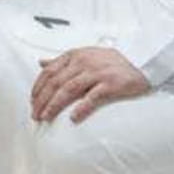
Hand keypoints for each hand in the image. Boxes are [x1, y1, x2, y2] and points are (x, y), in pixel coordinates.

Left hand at [31, 48, 149, 123]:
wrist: (141, 62)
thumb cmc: (110, 61)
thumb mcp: (84, 55)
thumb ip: (62, 61)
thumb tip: (41, 62)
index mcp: (73, 56)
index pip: (49, 72)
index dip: (38, 88)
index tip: (32, 101)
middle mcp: (82, 62)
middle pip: (55, 82)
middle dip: (42, 100)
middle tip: (35, 115)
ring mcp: (97, 73)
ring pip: (69, 90)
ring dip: (54, 105)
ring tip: (46, 117)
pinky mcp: (111, 84)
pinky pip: (93, 97)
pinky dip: (81, 108)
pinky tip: (73, 118)